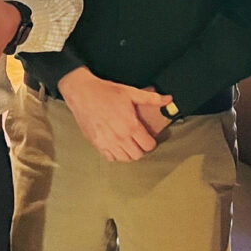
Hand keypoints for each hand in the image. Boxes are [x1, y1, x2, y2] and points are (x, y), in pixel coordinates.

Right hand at [57, 67, 171, 161]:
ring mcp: (107, 142)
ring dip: (129, 152)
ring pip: (125, 158)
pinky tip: (116, 145)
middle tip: (138, 140)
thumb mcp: (130, 92)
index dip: (151, 141)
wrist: (82, 93)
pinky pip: (110, 158)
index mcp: (131, 125)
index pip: (149, 145)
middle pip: (138, 155)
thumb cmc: (106, 92)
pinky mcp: (96, 143)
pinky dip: (115, 154)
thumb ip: (151, 98)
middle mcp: (120, 137)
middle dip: (141, 148)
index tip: (148, 136)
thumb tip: (168, 99)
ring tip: (128, 143)